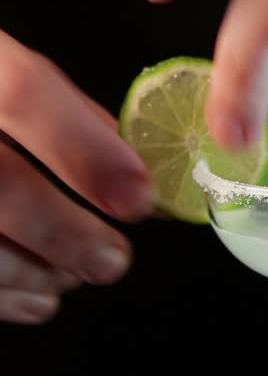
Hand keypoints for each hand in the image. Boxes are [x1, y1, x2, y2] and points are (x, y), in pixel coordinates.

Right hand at [0, 31, 153, 323]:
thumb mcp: (9, 75)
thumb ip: (76, 119)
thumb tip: (145, 178)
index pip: (20, 93)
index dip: (85, 150)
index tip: (140, 200)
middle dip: (63, 231)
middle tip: (114, 261)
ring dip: (31, 272)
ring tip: (71, 279)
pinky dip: (1, 298)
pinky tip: (37, 300)